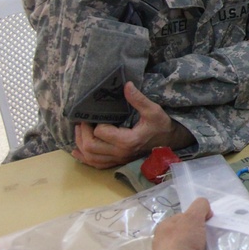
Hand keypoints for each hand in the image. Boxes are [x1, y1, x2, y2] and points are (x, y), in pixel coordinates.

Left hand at [72, 82, 194, 168]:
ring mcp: (118, 159)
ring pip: (90, 157)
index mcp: (128, 140)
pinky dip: (85, 158)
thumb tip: (126, 85)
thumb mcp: (153, 110)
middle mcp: (121, 153)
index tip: (94, 114)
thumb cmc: (161, 125)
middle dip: (82, 133)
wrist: (170, 141)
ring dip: (80, 145)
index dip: (94, 122)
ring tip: (79, 132)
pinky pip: (96, 164)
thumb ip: (138, 99)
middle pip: (90, 146)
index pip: (100, 132)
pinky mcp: (118, 162)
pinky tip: (78, 151)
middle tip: (82, 122)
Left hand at [152, 198, 211, 249]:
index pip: (181, 217)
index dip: (195, 218)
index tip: (206, 222)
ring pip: (185, 249)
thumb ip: (200, 206)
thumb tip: (205, 208)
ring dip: (195, 249)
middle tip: (208, 237)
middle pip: (184, 233)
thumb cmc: (182, 242)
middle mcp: (160, 242)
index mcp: (163, 227)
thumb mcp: (194, 217)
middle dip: (196, 234)